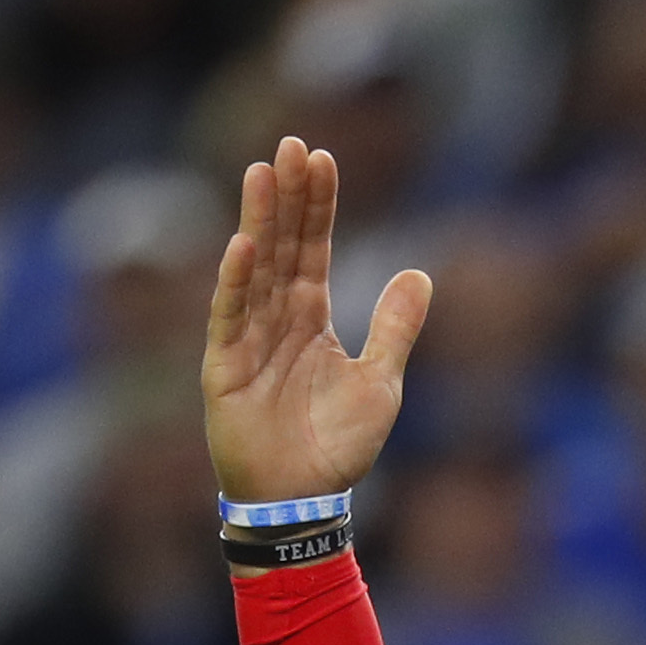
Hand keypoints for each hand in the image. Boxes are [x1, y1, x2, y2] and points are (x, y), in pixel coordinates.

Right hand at [202, 136, 430, 502]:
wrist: (304, 499)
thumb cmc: (337, 445)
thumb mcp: (381, 381)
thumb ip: (395, 327)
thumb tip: (421, 273)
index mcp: (312, 317)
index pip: (314, 248)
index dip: (318, 205)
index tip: (323, 158)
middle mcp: (276, 318)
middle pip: (282, 245)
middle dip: (288, 197)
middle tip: (292, 145)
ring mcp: (247, 338)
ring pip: (254, 269)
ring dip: (259, 221)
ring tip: (264, 173)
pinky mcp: (224, 366)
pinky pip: (230, 318)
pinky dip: (236, 283)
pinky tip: (243, 246)